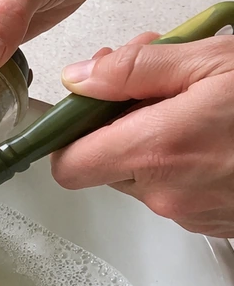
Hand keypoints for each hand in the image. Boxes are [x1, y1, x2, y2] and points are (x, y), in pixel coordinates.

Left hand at [50, 34, 233, 236]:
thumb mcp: (214, 62)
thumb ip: (136, 70)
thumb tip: (80, 78)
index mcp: (156, 151)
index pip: (68, 164)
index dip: (71, 135)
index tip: (87, 108)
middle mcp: (167, 193)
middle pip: (106, 167)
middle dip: (121, 127)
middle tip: (159, 86)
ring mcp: (192, 214)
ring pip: (144, 179)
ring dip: (157, 144)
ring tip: (201, 106)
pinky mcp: (215, 223)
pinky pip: (179, 193)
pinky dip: (187, 165)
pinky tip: (220, 135)